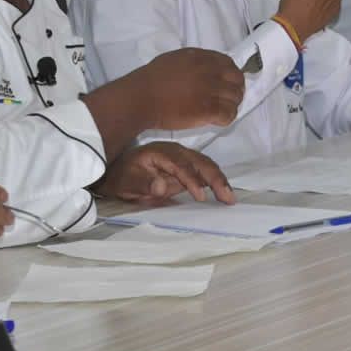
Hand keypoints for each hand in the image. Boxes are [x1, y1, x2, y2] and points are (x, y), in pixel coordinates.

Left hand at [95, 142, 235, 204]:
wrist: (120, 173)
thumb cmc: (122, 176)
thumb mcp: (126, 181)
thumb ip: (143, 182)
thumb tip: (161, 186)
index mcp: (161, 152)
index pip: (180, 164)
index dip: (191, 179)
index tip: (200, 196)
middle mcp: (175, 152)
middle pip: (199, 161)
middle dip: (215, 178)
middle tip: (226, 197)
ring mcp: (183, 159)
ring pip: (206, 166)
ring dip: (219, 180)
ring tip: (230, 198)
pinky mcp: (187, 168)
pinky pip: (205, 172)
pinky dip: (216, 182)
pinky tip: (224, 194)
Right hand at [130, 48, 244, 130]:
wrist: (141, 98)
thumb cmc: (150, 79)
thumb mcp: (173, 59)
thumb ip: (192, 62)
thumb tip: (204, 69)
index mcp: (200, 57)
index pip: (229, 64)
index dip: (231, 75)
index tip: (227, 83)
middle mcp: (209, 71)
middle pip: (237, 80)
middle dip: (235, 90)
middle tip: (227, 99)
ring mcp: (210, 90)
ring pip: (235, 98)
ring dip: (231, 105)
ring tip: (221, 112)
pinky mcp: (208, 109)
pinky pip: (229, 114)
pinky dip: (227, 118)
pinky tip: (218, 120)